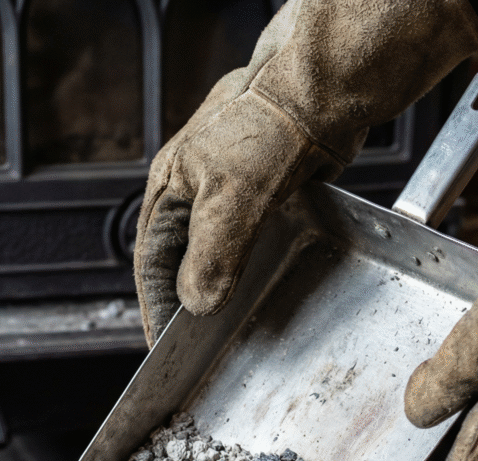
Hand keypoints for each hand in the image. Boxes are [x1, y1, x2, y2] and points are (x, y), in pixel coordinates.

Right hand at [134, 0, 477, 344]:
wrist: (325, 93)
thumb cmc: (272, 123)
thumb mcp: (230, 197)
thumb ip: (211, 255)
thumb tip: (198, 303)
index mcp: (170, 192)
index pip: (152, 267)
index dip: (157, 312)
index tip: (165, 350)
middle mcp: (196, 197)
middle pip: (183, 267)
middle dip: (191, 307)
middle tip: (200, 349)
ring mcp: (232, 199)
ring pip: (222, 260)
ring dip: (227, 293)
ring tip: (233, 329)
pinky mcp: (268, 200)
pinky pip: (255, 249)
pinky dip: (258, 274)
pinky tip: (267, 292)